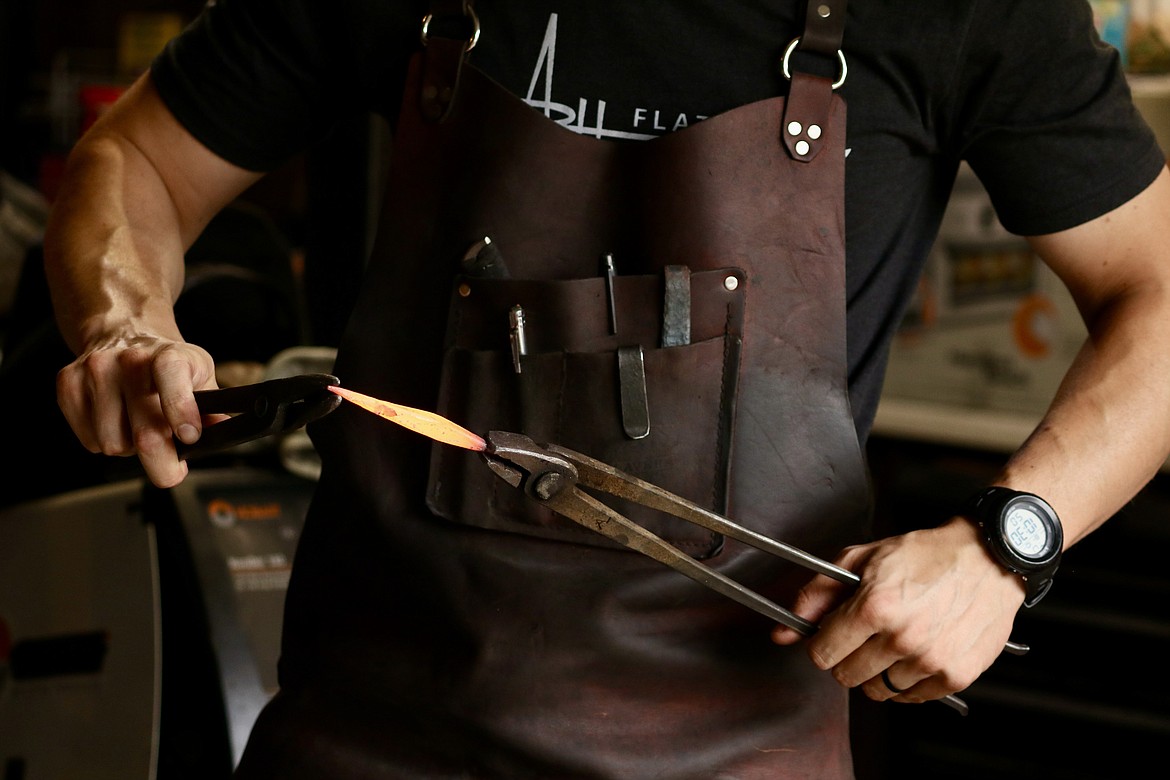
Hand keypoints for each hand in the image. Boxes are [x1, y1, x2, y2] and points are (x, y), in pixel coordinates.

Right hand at [56, 333, 217, 487]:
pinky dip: (104, 442)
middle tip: (171, 469)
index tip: (190, 437)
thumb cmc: (168, 365)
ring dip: (129, 448)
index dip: (181, 411)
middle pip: (144, 433)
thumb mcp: (201, 376)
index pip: (171, 376)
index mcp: (169, 354)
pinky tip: (115, 420)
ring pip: (113, 444)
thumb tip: (220, 436)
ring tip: (137, 426)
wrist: (124, 333)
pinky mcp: (67, 384)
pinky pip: (90, 441)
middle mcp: (129, 359)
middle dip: (162, 463)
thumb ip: (213, 409)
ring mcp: (94, 370)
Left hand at [772, 518, 1024, 702]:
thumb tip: (782, 632)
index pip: (822, 653)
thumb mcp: (862, 560)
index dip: (822, 644)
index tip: (832, 636)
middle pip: (846, 676)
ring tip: (894, 642)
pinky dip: (907, 682)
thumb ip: (817, 594)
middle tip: (864, 636)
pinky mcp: (955, 675)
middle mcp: (902, 637)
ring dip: (878, 671)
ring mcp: (930, 660)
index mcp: (875, 606)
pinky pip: (911, 698)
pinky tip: (915, 653)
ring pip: (878, 691)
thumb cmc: (925, 556)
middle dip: (847, 657)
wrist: (988, 559)